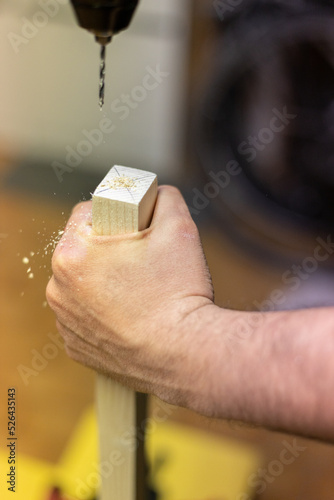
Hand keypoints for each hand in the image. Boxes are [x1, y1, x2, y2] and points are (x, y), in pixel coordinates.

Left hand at [46, 186, 214, 407]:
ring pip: (83, 283)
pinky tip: (131, 314)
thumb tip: (158, 195)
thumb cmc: (179, 293)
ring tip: (139, 289)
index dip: (115, 212)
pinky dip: (103, 311)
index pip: (86, 213)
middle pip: (82, 249)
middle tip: (142, 257)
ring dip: (104, 279)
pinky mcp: (76, 346)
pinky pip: (85, 315)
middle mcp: (59, 288)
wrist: (186, 355)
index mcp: (73, 253)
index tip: (135, 225)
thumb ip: (165, 198)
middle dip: (109, 247)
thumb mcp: (180, 227)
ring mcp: (66, 321)